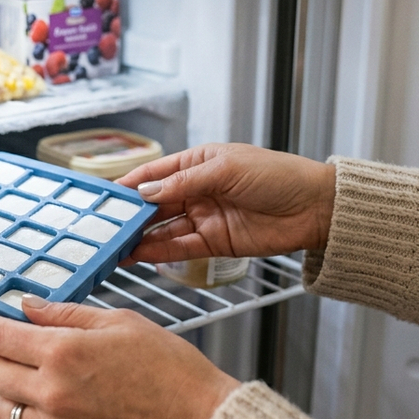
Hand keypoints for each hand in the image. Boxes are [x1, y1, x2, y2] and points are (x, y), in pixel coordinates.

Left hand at [0, 295, 239, 418]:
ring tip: (42, 383)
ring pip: (4, 411)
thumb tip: (27, 306)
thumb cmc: (170, 368)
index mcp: (63, 352)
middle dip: (1, 357)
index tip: (6, 325)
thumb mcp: (121, 323)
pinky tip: (65, 407)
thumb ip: (66, 314)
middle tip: (22, 352)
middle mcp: (52, 393)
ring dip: (13, 393)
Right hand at [115, 143, 334, 263]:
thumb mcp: (226, 169)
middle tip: (104, 227)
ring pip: (163, 229)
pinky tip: (139, 255)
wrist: (314, 208)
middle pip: (154, 204)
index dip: (129, 185)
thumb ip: (183, 182)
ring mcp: (204, 218)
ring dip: (140, 238)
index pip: (154, 174)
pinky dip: (159, 252)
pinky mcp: (214, 243)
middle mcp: (196, 190)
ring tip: (115, 246)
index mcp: (197, 163)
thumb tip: (145, 192)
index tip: (104, 197)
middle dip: (130, 216)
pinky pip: (180, 248)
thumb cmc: (278, 176)